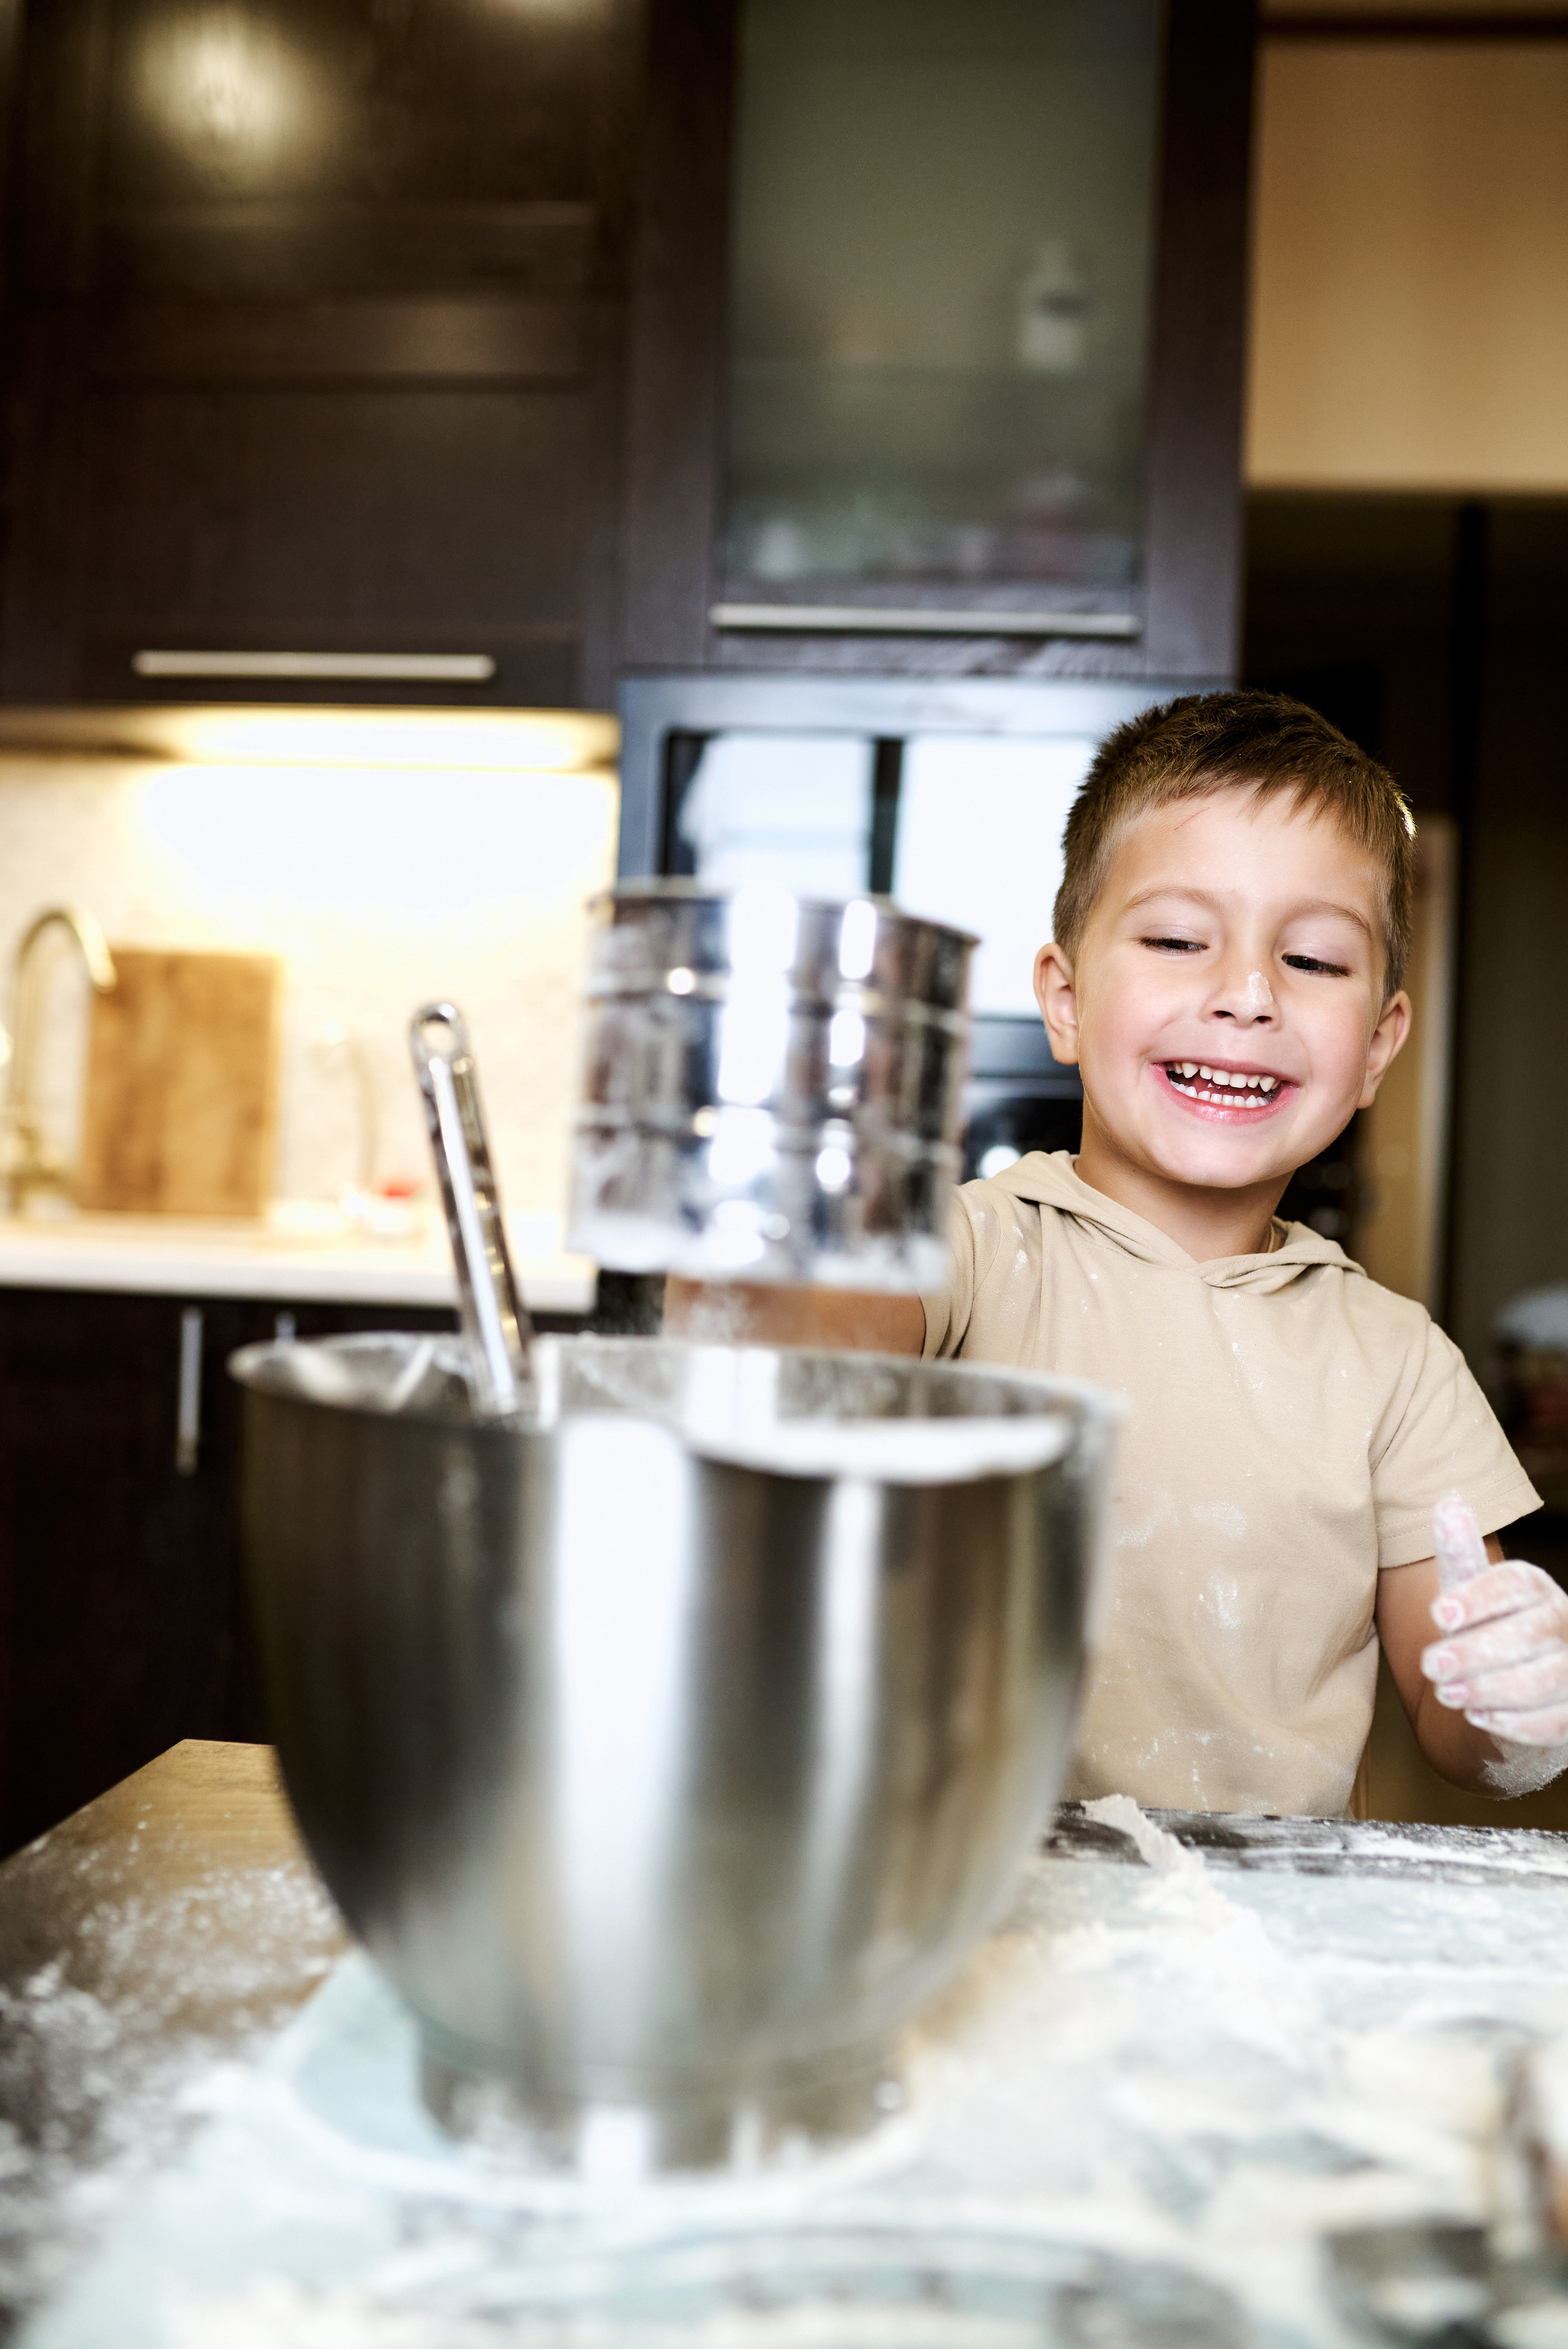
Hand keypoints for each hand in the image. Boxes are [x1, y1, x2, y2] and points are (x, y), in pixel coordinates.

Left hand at [1421, 1500, 1567, 1789]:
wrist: (1510, 1694)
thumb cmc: (1486, 1633)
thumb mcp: (1468, 1595)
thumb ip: (1459, 1556)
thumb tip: (1448, 1502)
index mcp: (1535, 1589)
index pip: (1516, 1584)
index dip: (1479, 1597)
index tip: (1437, 1614)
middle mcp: (1565, 1623)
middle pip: (1533, 1633)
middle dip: (1478, 1650)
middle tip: (1430, 1664)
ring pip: (1548, 1678)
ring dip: (1492, 1688)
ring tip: (1447, 1694)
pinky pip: (1557, 1721)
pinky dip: (1517, 1722)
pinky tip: (1479, 1718)